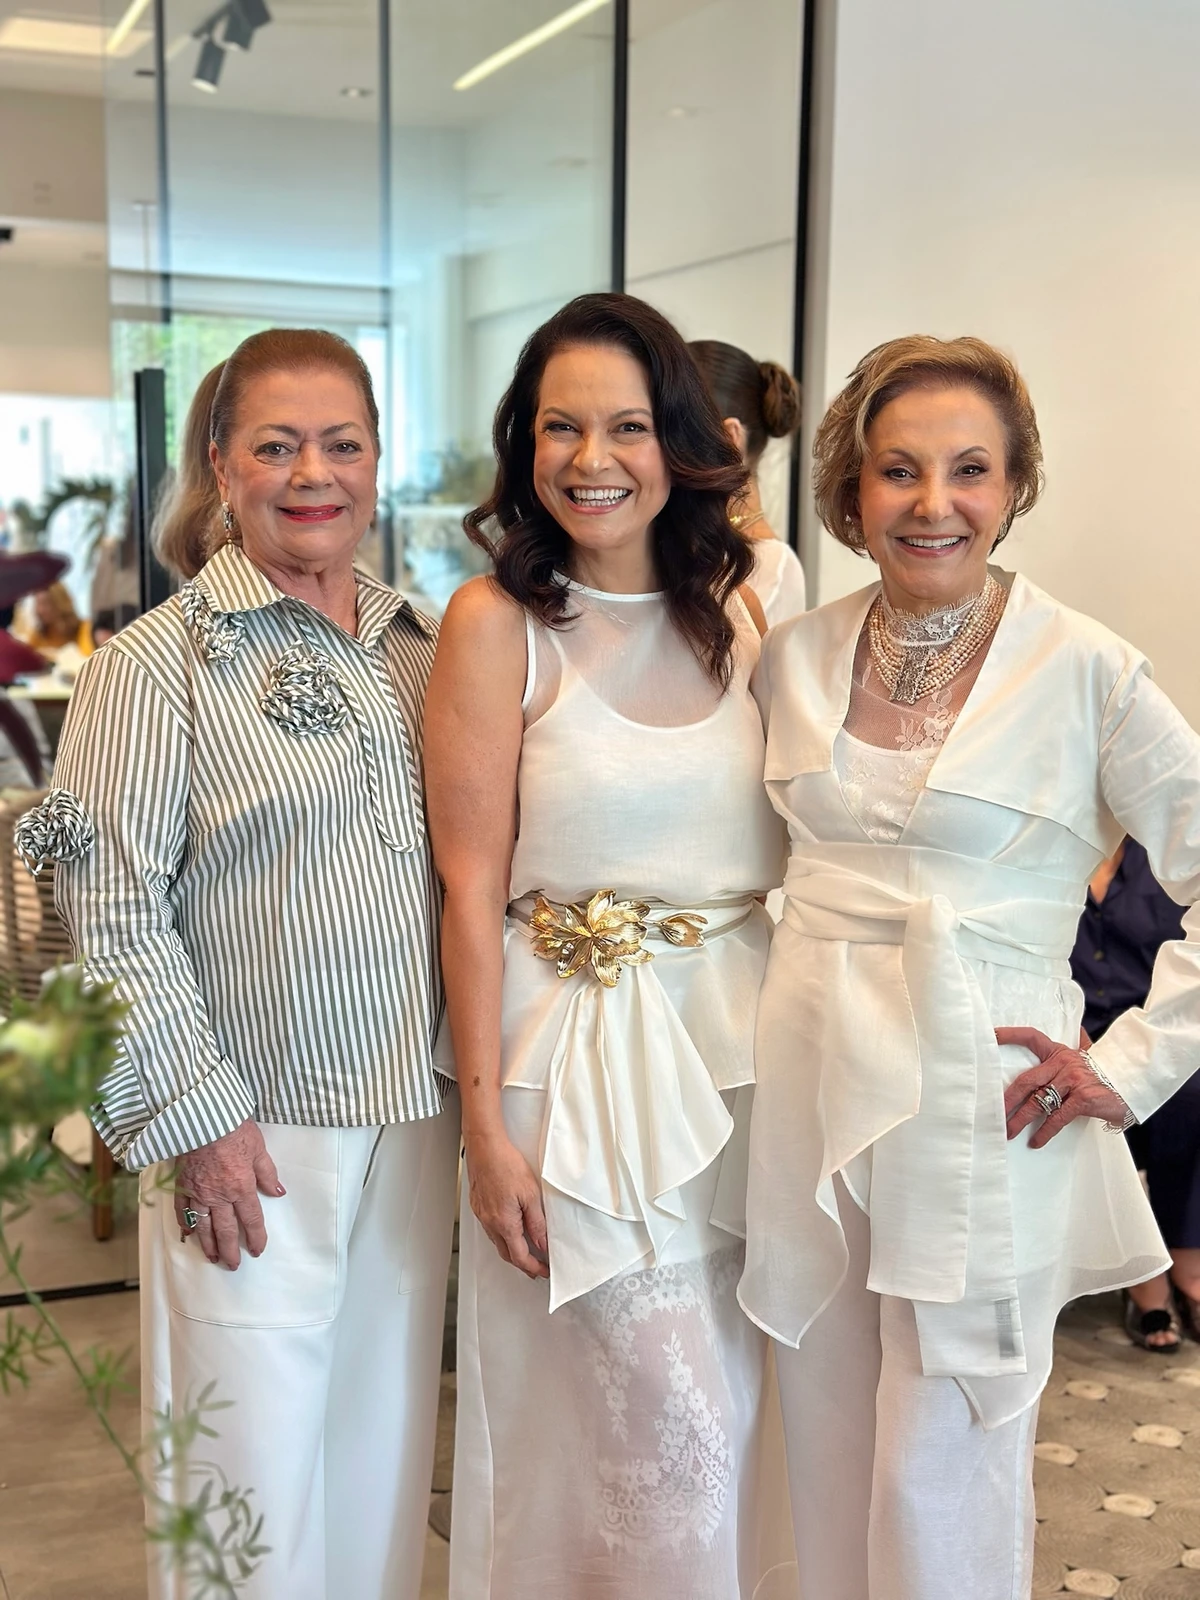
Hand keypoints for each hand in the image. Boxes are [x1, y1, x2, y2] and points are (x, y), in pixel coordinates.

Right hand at [173, 1119, 284, 1268]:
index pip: (251, 1219)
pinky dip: (185, 1223)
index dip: (255, 1237)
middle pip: (225, 1230)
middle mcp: (219, 1195)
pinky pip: (182, 1210)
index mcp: (241, 1187)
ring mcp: (197, 1192)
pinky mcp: (182, 1185)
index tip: (257, 1250)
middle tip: (233, 1265)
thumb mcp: (258, 1149)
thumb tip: (277, 1191)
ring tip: (212, 1258)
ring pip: (203, 1225)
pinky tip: (187, 1234)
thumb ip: (267, 1173)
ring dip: (208, 1244)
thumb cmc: (233, 1129)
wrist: (201, 1117)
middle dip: (230, 1250)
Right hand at [464, 1131, 548, 1279]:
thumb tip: (542, 1244)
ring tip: (526, 1249)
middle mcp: (490, 1223)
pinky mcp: (478, 1205)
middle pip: (506, 1254)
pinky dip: (502, 1235)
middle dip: (522, 1264)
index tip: (544, 1271)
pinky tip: (509, 1228)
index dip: (534, 1268)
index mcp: (505, 1223)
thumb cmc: (506, 1165)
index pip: (520, 1257)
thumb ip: (537, 1223)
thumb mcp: (531, 1195)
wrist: (485, 1147)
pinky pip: (489, 1228)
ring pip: (497, 1242)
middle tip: (536, 1267)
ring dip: (511, 1250)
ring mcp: (481, 1214)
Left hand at [998, 1026, 1131, 1148]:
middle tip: (993, 1111)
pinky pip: (1057, 1117)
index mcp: (1060, 1052)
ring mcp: (1073, 1080)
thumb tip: (1076, 1030)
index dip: (1010, 1035)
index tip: (990, 1036)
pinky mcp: (1083, 1098)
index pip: (1031, 1037)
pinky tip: (1035, 1141)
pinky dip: (1044, 1132)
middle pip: (1026, 1080)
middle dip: (1007, 1098)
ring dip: (1020, 1119)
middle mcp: (1064, 1063)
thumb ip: (1078, 1046)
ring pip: (1038, 1101)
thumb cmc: (1105, 1074)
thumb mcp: (1087, 1056)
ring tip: (1008, 1131)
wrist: (1134, 1083)